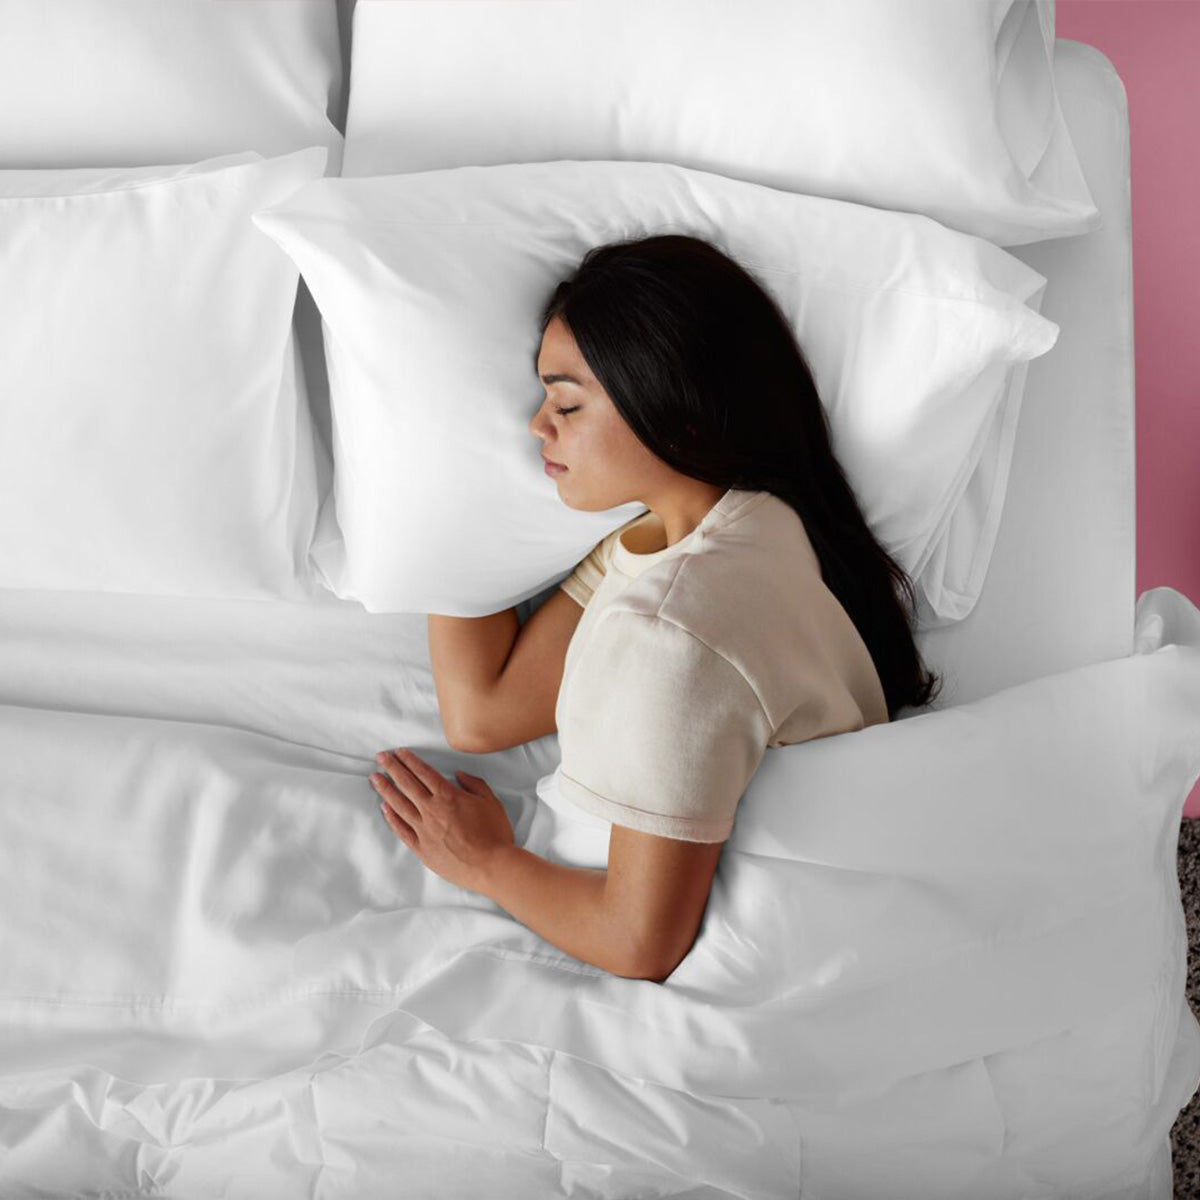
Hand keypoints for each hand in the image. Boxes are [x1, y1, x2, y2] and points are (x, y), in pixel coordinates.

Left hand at [370, 747, 513, 893]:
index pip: (424, 773)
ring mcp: (424, 830)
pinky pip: (402, 830)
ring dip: (386, 789)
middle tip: (380, 757)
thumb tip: (458, 775)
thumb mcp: (490, 801)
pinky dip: (392, 818)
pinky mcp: (422, 849)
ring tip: (374, 778)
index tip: (399, 752)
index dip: (410, 761)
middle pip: (407, 784)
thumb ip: (474, 784)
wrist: (490, 866)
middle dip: (392, 768)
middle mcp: (432, 810)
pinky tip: (385, 808)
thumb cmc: (494, 834)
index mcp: (448, 796)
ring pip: (399, 805)